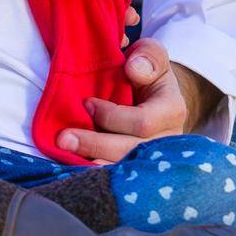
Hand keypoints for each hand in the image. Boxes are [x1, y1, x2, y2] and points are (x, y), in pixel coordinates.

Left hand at [56, 40, 223, 161]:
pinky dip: (94, 176)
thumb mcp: (152, 56)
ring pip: (124, 172)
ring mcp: (153, 161)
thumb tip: (133, 68)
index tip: (86, 103)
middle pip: (130, 152)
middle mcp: (166, 142)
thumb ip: (148, 55)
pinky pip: (117, 180)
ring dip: (92, 166)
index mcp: (172, 111)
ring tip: (65, 155)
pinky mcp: (137, 173)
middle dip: (95, 145)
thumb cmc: (148, 74)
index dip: (111, 115)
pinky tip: (73, 169)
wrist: (153, 101)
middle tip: (63, 138)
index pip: (142, 122)